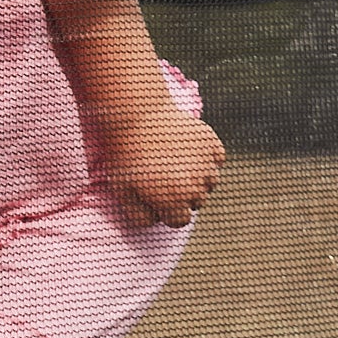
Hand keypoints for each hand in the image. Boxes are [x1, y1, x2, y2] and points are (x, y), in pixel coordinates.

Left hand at [101, 107, 224, 227]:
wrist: (136, 115)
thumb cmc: (125, 156)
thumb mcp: (122, 191)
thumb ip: (139, 215)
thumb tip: (157, 222)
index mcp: (174, 202)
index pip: (180, 221)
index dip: (165, 210)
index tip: (154, 196)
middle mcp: (197, 187)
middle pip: (196, 202)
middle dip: (181, 194)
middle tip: (161, 175)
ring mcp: (207, 165)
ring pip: (209, 182)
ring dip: (195, 177)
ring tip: (172, 161)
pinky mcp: (212, 144)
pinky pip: (216, 159)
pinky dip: (205, 157)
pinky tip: (185, 148)